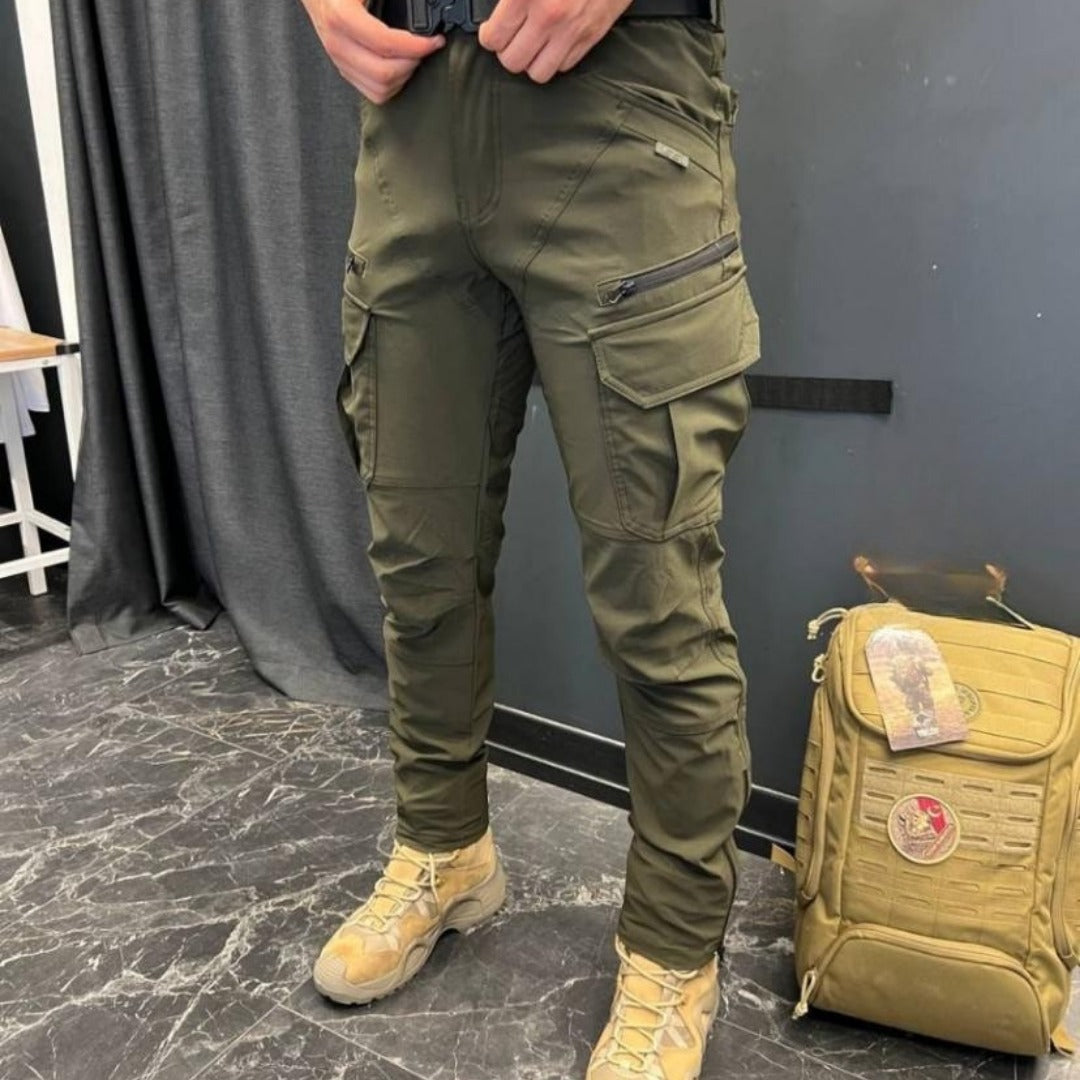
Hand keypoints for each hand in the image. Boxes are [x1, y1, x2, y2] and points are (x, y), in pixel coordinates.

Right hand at [299, 0, 444, 103]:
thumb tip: (420, 4)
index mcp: (341, 17)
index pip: (386, 44)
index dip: (416, 45)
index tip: (435, 40)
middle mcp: (338, 43)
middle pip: (384, 73)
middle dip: (412, 62)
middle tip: (426, 48)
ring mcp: (339, 60)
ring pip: (380, 88)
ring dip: (404, 75)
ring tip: (414, 57)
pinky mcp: (343, 69)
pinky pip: (373, 92)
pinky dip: (393, 84)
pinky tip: (401, 67)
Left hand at [477, 0, 632, 83]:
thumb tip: (499, 10)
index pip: (494, 38)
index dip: (489, 36)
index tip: (491, 31)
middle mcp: (548, 17)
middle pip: (513, 62)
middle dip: (507, 52)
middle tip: (510, 39)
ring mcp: (571, 30)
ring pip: (538, 73)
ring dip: (531, 62)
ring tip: (531, 45)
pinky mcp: (591, 36)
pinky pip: (564, 66)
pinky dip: (555, 59)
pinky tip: (553, 42)